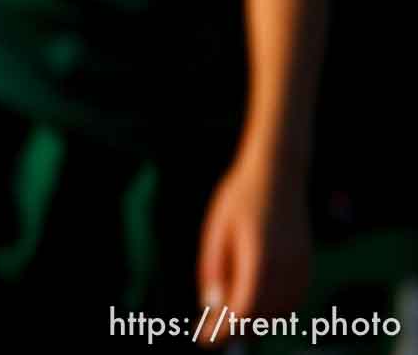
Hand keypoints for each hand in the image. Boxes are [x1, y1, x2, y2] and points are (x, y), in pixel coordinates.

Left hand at [194, 150, 312, 343]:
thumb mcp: (216, 230)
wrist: (278, 174)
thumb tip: (211, 306)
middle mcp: (286, 268)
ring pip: (278, 312)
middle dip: (235, 329)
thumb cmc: (241, 197)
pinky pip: (292, 301)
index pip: (243, 310)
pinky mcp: (307, 266)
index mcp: (260, 259)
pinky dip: (273, 310)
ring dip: (254, 321)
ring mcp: (302, 268)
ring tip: (226, 317)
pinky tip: (253, 304)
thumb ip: (214, 269)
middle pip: (261, 317)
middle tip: (210, 331)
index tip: (205, 339)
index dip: (224, 331)